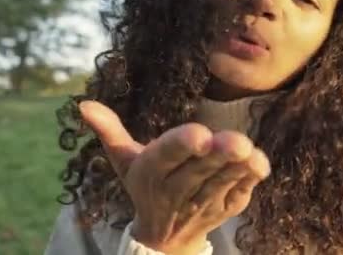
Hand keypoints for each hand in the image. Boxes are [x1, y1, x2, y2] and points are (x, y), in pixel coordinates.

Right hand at [78, 100, 270, 253]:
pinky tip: (259, 164)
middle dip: (217, 155)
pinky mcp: (224, 210)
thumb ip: (109, 131)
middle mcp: (176, 190)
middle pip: (198, 171)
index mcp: (151, 172)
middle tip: (236, 141)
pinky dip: (249, 180)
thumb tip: (83, 105)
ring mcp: (203, 203)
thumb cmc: (146, 185)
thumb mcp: (124, 160)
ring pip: (220, 183)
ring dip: (236, 167)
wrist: (165, 237)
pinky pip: (238, 194)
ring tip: (248, 150)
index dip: (181, 146)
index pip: (165, 157)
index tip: (198, 134)